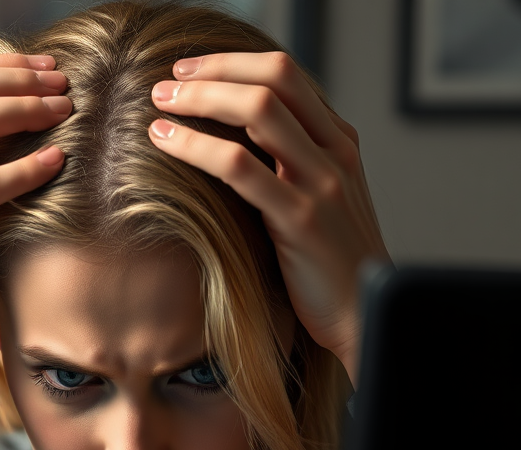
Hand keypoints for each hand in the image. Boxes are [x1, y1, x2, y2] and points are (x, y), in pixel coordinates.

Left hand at [148, 52, 390, 387]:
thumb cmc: (328, 265)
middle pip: (273, 77)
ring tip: (158, 104)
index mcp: (339, 141)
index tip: (190, 69)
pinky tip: (165, 142)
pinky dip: (196, 146)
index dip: (233, 62)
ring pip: (258, 111)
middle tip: (167, 80)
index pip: (286, 74)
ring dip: (200, 99)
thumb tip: (234, 143)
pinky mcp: (300, 220)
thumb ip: (290, 167)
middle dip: (213, 70)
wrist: (361, 314)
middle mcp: (335, 152)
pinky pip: (240, 168)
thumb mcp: (317, 203)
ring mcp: (321, 183)